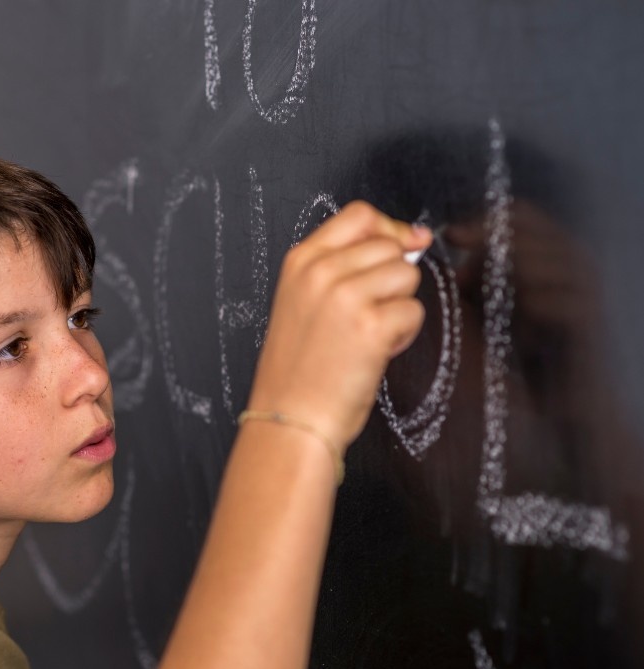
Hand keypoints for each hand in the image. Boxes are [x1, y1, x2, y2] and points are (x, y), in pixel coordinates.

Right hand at [247, 201, 429, 453]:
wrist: (289, 419)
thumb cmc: (297, 370)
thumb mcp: (302, 302)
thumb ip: (343, 266)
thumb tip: (411, 238)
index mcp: (300, 263)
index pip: (359, 215)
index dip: (387, 230)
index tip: (401, 247)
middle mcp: (321, 272)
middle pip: (389, 246)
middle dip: (391, 280)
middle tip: (368, 315)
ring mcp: (345, 297)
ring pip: (407, 276)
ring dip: (399, 306)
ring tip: (370, 335)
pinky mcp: (371, 326)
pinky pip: (413, 311)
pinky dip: (403, 335)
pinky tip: (375, 352)